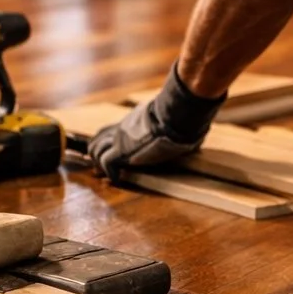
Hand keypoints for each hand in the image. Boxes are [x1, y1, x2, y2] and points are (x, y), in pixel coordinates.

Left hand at [88, 63, 225, 183]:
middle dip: (96, 155)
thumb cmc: (182, 117)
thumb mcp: (173, 121)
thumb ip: (174, 126)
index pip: (109, 132)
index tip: (108, 153)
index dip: (106, 144)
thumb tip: (197, 127)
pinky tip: (118, 178)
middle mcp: (121, 130)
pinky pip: (106, 164)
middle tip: (101, 168)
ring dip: (100, 164)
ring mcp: (119, 140)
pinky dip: (110, 173)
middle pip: (96, 141)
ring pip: (95, 152)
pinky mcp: (120, 152)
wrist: (177, 115)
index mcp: (132, 123)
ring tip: (108, 175)